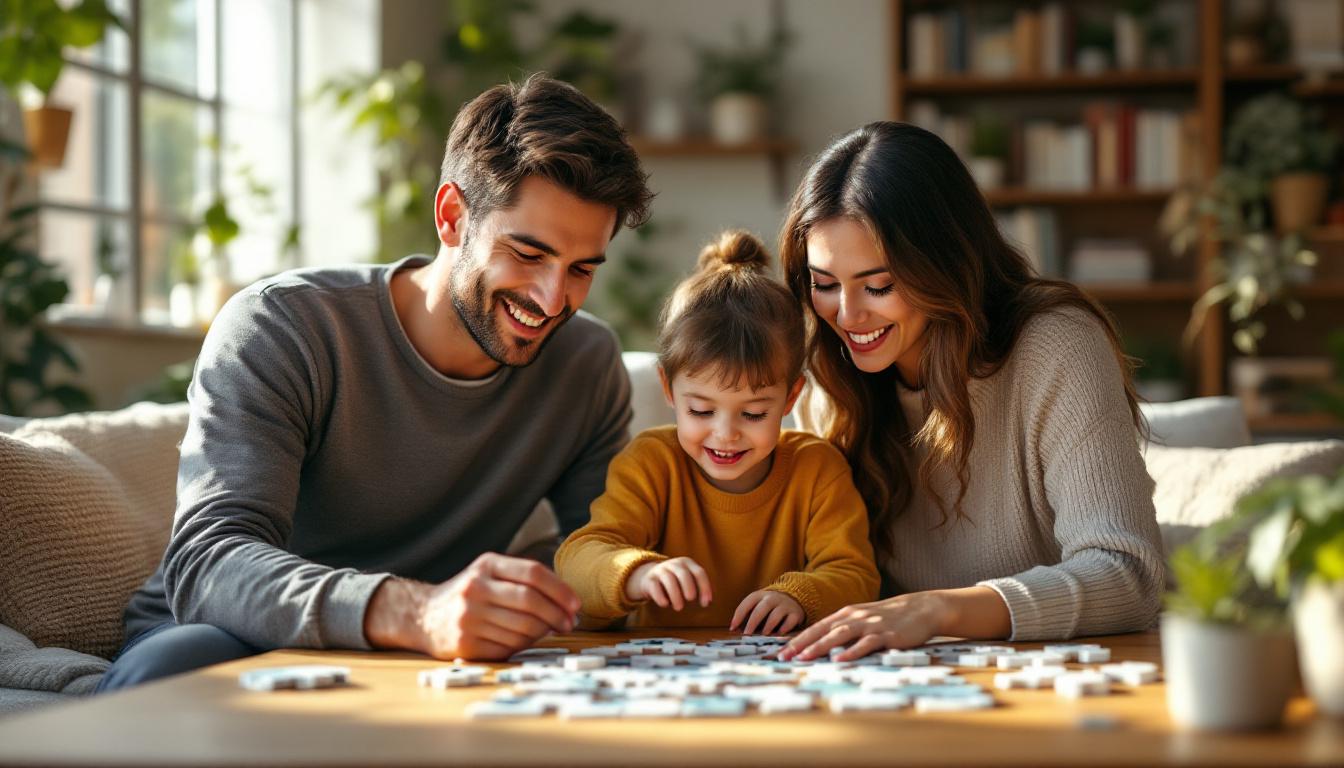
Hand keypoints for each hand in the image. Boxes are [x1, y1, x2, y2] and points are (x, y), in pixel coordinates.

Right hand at [365, 552, 579, 660]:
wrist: (423, 616)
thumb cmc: (469, 594)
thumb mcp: (490, 573)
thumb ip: (523, 580)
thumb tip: (566, 604)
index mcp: (487, 565)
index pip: (533, 574)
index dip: (561, 590)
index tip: (576, 605)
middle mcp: (475, 588)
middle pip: (531, 601)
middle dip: (557, 615)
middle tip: (568, 623)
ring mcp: (469, 617)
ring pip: (523, 628)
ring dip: (542, 632)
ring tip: (546, 631)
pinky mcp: (466, 644)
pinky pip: (509, 647)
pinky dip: (523, 645)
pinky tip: (523, 640)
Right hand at [626, 557, 711, 610]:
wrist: (649, 577)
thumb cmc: (674, 582)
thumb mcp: (686, 579)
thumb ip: (696, 587)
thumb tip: (707, 603)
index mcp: (687, 563)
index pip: (699, 573)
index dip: (704, 588)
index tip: (705, 603)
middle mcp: (674, 564)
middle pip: (683, 574)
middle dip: (689, 587)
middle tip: (690, 599)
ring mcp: (660, 570)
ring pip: (669, 580)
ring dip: (675, 595)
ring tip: (679, 607)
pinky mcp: (649, 579)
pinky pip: (654, 587)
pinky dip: (660, 597)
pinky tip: (665, 604)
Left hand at [730, 589, 803, 634]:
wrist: (793, 599)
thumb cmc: (769, 607)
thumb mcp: (758, 606)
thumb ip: (747, 615)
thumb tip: (734, 630)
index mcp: (760, 596)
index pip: (748, 602)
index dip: (739, 615)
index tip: (732, 628)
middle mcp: (773, 598)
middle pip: (763, 607)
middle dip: (753, 621)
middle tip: (747, 634)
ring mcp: (785, 605)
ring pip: (777, 614)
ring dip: (769, 625)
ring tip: (763, 634)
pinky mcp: (795, 613)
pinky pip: (790, 620)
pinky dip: (785, 628)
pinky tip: (779, 634)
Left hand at [776, 592, 945, 661]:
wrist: (920, 608)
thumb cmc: (889, 617)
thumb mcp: (863, 620)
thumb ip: (844, 630)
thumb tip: (822, 646)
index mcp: (846, 615)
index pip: (816, 627)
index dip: (797, 639)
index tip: (779, 652)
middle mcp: (854, 617)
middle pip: (822, 631)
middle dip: (800, 644)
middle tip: (782, 657)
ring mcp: (869, 625)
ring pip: (839, 635)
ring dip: (820, 646)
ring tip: (804, 657)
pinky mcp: (885, 634)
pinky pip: (865, 644)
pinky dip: (851, 652)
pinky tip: (840, 660)